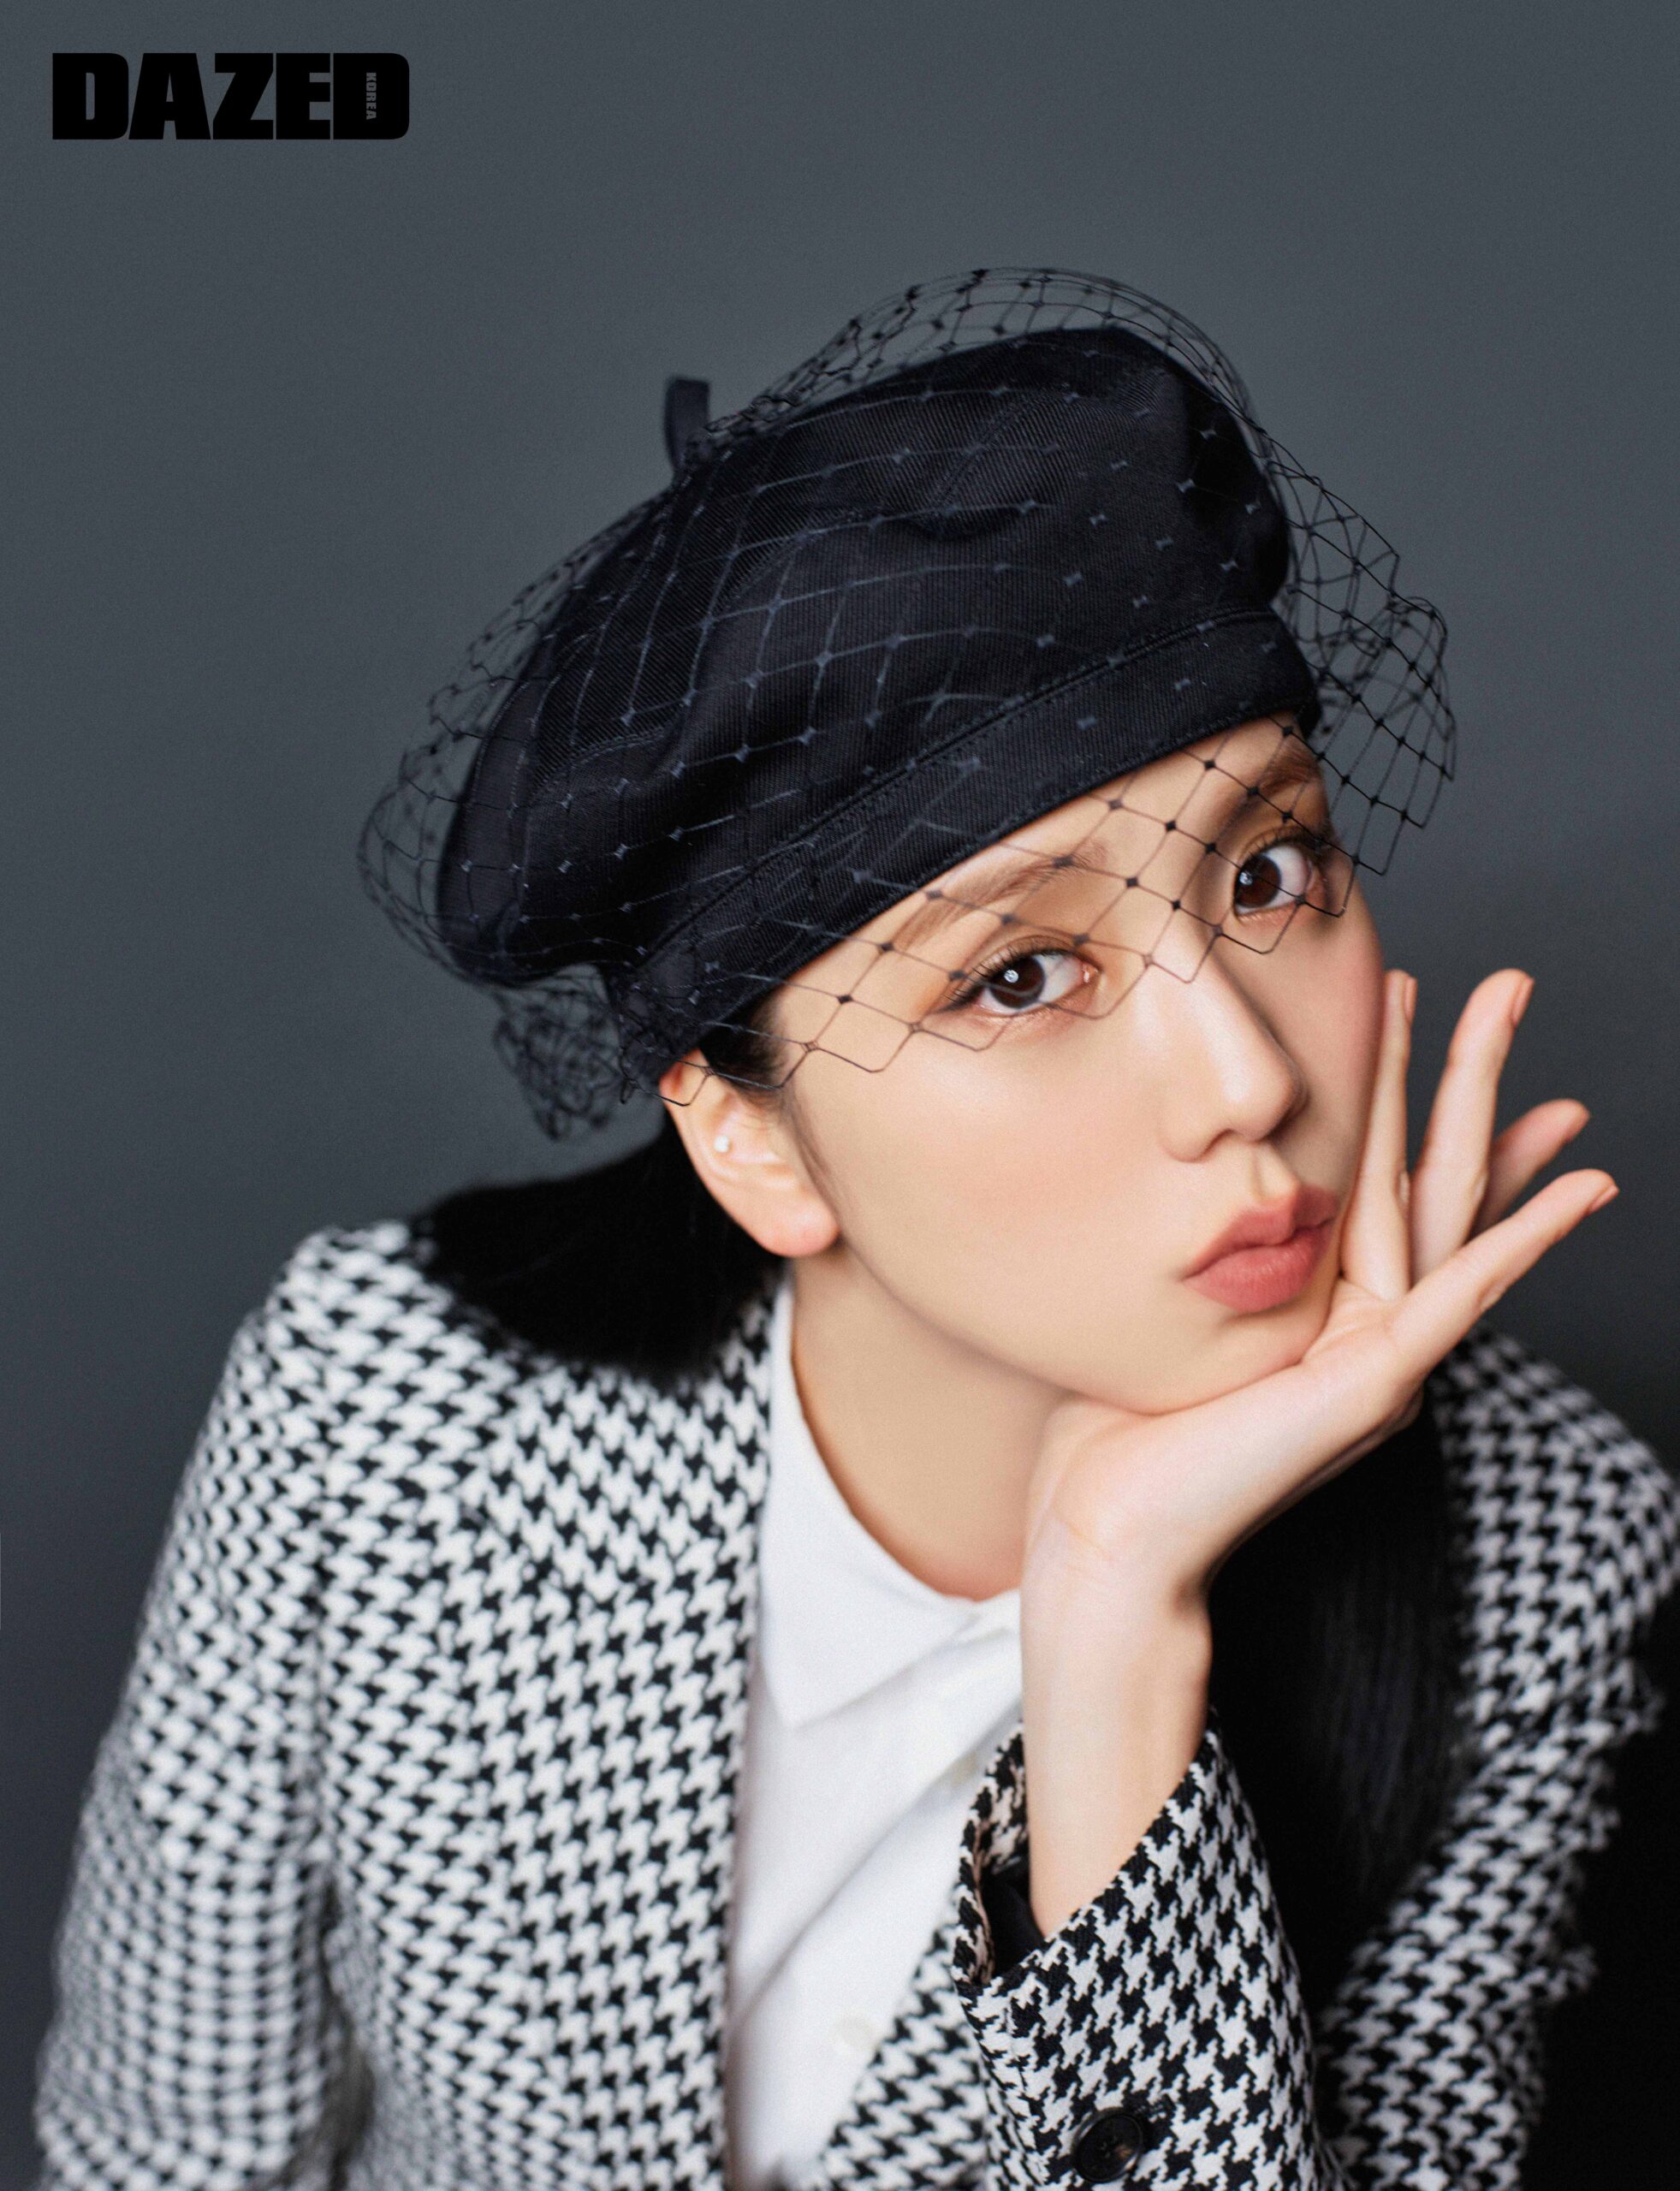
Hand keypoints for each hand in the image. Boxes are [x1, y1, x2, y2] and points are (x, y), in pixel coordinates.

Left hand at [1024, 968, 1607, 1599]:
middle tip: (1509, 986)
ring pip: (1443, 1195)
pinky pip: (1463, 1293)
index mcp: (1319, 1304)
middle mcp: (1364, 1322)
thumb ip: (1189, 1250)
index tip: (1416, 1009)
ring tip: (1512, 1013)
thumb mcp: (1161, 1308)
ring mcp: (1380, 1351)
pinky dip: (1526, 1240)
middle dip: (1468, 1070)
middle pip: (1430, 1167)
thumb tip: (1165, 1185)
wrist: (1108, 1532)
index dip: (1406, 1090)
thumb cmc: (1110, 1433)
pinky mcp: (1377, 1381)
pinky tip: (1584, 1194)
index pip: (1379, 1175)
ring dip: (1482, 1099)